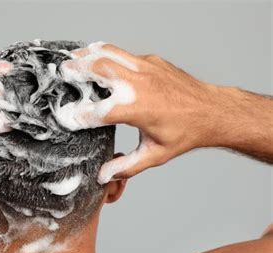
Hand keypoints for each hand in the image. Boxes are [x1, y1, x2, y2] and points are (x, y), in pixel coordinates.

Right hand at [54, 42, 225, 182]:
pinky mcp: (150, 61)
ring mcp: (145, 69)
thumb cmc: (185, 134)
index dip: (77, 115)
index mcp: (137, 110)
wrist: (212, 111)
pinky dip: (106, 55)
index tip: (64, 118)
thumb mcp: (154, 155)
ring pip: (109, 54)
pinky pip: (122, 54)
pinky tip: (97, 60)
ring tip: (73, 59)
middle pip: (99, 70)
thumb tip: (102, 176)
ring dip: (88, 56)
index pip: (98, 111)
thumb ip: (126, 167)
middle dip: (76, 71)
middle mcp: (139, 86)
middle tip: (61, 73)